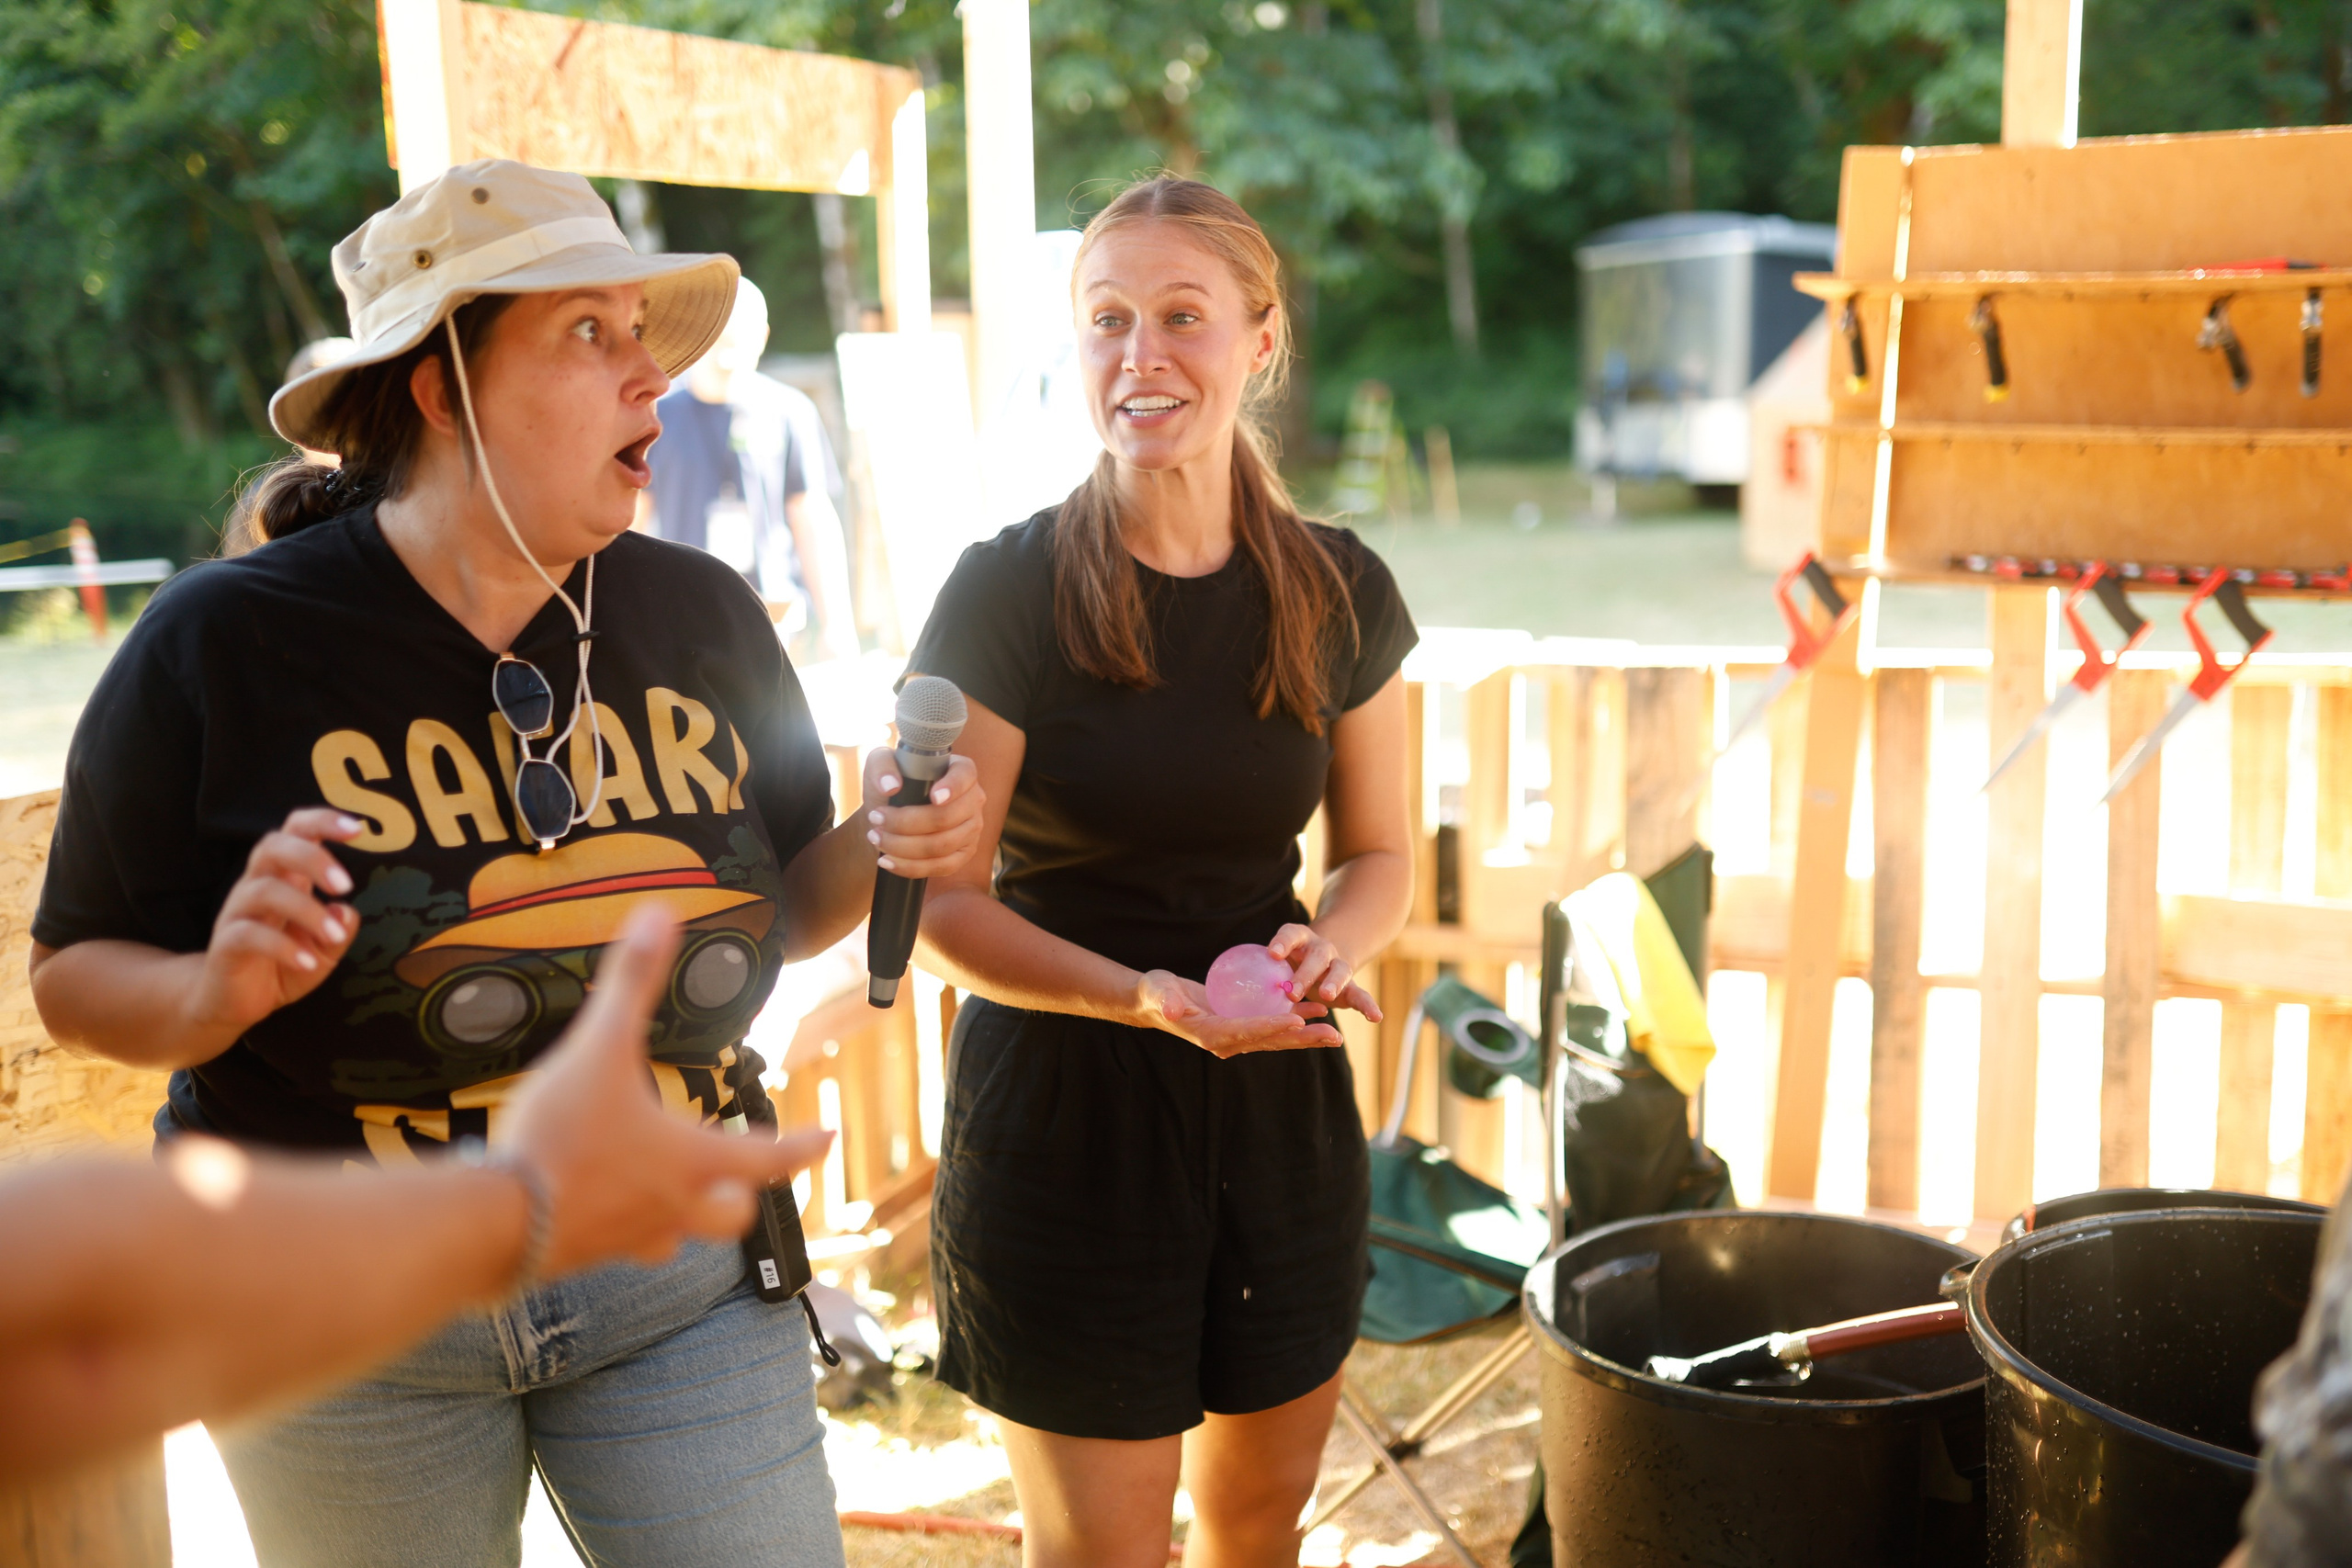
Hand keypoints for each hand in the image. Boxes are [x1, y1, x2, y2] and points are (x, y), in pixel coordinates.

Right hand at [184, 808, 362, 1041]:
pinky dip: (282, 947)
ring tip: (334, 937)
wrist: (233, 1002)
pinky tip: (307, 962)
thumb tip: (346, 910)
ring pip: (263, 891)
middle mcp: (256, 886)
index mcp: (285, 877)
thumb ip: (340, 929)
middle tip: (345, 885)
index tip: (358, 829)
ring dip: (305, 910)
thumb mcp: (324, 951)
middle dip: (312, 858)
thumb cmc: (284, 964)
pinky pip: (247, 935)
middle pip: (271, 846)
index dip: (322, 822)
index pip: (295, 831)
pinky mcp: (224, 946)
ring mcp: (236, 914)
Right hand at [499, 906, 831, 1275]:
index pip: (770, 1157)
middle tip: (741, 1171)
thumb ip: (631, 980)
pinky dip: (625, 1227)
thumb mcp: (599, 1045)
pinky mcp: (584, 1254)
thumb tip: (659, 915)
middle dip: (744, 1191)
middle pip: (734, 1213)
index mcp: (691, 1162)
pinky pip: (621, 1246)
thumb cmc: (559, 1137)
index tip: (829, 1137)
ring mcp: (629, 1238)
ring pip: (680, 1238)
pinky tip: (604, 1205)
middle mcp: (671, 1207)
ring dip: (687, 1215)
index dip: (804, 1145)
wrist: (493, 1222)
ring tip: (674, 1189)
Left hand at [859, 747, 984, 880]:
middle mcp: (973, 799)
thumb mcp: (880, 765)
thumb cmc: (890, 785)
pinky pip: (942, 867)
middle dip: (905, 823)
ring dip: (903, 846)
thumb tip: (890, 786)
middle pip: (946, 817)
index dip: (952, 787)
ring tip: (875, 837)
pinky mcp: (963, 855)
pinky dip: (911, 867)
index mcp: (961, 770)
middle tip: (876, 819)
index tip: (933, 798)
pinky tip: (888, 861)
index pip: (964, 776)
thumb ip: (882, 766)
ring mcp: (972, 829)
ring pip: (941, 845)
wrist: (890, 815)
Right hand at [1133, 969, 1344, 1058]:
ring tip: (1336, 1031)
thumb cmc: (1157, 994)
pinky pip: (1274, 1024)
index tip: (1296, 1021)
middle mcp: (1229, 1041)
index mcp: (1211, 1035)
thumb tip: (1173, 1009)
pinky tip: (1317, 1009)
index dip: (1271, 1027)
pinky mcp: (1244, 1026)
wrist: (1160, 1002)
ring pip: (1278, 1037)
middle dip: (1302, 1040)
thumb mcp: (1158, 993)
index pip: (1246, 1031)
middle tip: (1334, 1036)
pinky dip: (1296, 1019)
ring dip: (1307, 1034)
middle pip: (1271, 1041)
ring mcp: (1239, 1035)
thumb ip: (1166, 1001)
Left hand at [1267, 924, 1383, 1022]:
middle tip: (1291, 991)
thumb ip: (1257, 968)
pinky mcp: (1352, 985)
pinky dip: (1369, 1005)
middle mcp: (1322, 948)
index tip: (1272, 953)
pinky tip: (1376, 1018)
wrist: (1326, 956)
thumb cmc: (1289, 962)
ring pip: (1340, 971)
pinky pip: (1361, 995)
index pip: (1290, 934)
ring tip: (1328, 996)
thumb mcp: (1276, 958)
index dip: (1282, 943)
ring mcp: (1339, 964)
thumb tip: (1215, 986)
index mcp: (1300, 938)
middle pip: (1316, 956)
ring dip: (1334, 983)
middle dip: (1305, 973)